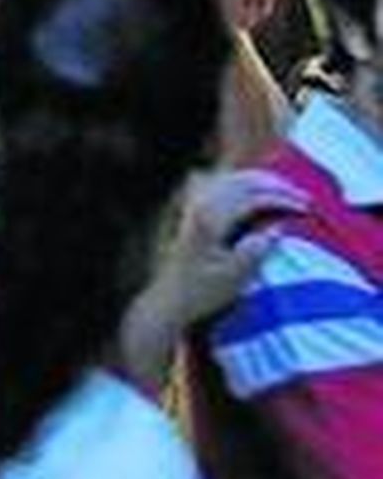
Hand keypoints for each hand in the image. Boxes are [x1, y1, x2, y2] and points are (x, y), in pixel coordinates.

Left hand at [153, 168, 310, 328]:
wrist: (171, 298)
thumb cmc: (204, 292)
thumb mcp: (236, 277)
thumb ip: (258, 250)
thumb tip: (279, 226)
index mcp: (211, 219)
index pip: (253, 198)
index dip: (282, 200)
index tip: (307, 208)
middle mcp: (201, 205)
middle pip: (243, 182)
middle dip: (276, 186)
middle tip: (303, 197)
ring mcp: (195, 205)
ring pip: (233, 179)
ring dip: (262, 181)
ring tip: (288, 191)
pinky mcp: (194, 210)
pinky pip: (223, 184)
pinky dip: (246, 183)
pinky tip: (261, 191)